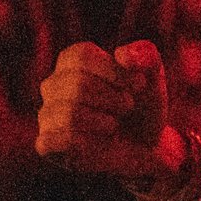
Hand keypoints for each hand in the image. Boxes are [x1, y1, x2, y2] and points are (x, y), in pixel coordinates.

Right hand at [36, 40, 176, 185]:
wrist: (148, 145)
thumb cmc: (143, 106)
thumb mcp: (153, 76)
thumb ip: (146, 55)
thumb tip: (123, 54)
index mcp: (72, 61)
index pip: (81, 55)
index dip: (115, 71)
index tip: (139, 84)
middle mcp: (53, 85)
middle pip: (77, 84)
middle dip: (115, 98)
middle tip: (128, 107)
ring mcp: (47, 115)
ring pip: (69, 112)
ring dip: (105, 120)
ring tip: (115, 123)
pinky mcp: (47, 144)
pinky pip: (52, 139)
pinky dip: (86, 141)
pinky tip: (100, 140)